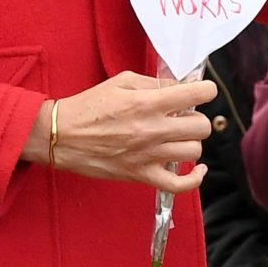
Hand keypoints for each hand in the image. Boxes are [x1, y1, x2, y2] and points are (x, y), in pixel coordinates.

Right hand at [22, 71, 216, 191]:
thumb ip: (154, 83)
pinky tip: (196, 168)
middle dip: (197, 118)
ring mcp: (148, 155)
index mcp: (148, 102)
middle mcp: (153, 129)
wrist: (61, 135)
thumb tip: (180, 88)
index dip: (206, 90)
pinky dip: (194, 178)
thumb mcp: (122, 82)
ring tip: (179, 137)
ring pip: (194, 151)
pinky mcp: (141, 175)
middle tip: (183, 116)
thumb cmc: (89, 106)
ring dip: (191, 142)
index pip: (197, 95)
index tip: (202, 92)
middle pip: (201, 126)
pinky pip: (179, 185)